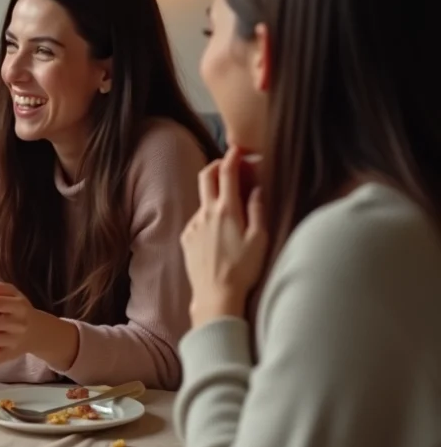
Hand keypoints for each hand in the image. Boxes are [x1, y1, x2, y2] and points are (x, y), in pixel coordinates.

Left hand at [180, 146, 267, 326]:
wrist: (215, 295)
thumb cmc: (243, 269)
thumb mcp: (260, 239)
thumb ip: (257, 209)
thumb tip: (256, 188)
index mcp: (227, 210)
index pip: (227, 172)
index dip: (232, 157)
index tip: (238, 150)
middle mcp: (206, 213)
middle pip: (206, 176)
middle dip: (217, 165)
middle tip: (228, 166)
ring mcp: (193, 225)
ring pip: (203, 200)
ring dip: (215, 196)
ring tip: (231, 210)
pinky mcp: (186, 237)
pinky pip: (197, 219)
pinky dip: (208, 217)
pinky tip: (219, 233)